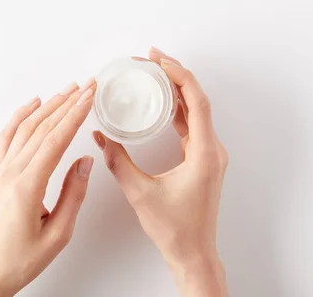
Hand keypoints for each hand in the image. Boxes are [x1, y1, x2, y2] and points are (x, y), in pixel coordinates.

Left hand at [0, 79, 96, 296]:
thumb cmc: (20, 259)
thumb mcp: (58, 233)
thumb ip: (73, 194)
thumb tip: (85, 161)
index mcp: (27, 187)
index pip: (56, 140)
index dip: (75, 115)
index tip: (90, 96)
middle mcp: (10, 173)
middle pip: (42, 128)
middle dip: (67, 103)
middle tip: (86, 86)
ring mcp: (0, 172)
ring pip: (25, 128)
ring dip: (47, 106)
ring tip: (67, 90)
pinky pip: (7, 138)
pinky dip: (20, 117)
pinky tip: (32, 106)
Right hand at [92, 48, 228, 296]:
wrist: (193, 252)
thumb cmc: (174, 229)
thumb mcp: (140, 193)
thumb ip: (118, 162)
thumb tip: (100, 137)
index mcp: (204, 153)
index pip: (196, 101)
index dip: (179, 75)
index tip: (159, 60)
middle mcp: (212, 149)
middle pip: (197, 100)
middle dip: (174, 75)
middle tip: (151, 59)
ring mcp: (209, 154)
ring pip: (196, 111)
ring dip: (176, 90)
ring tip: (154, 73)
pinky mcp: (202, 159)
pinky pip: (193, 125)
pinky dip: (178, 109)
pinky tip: (162, 101)